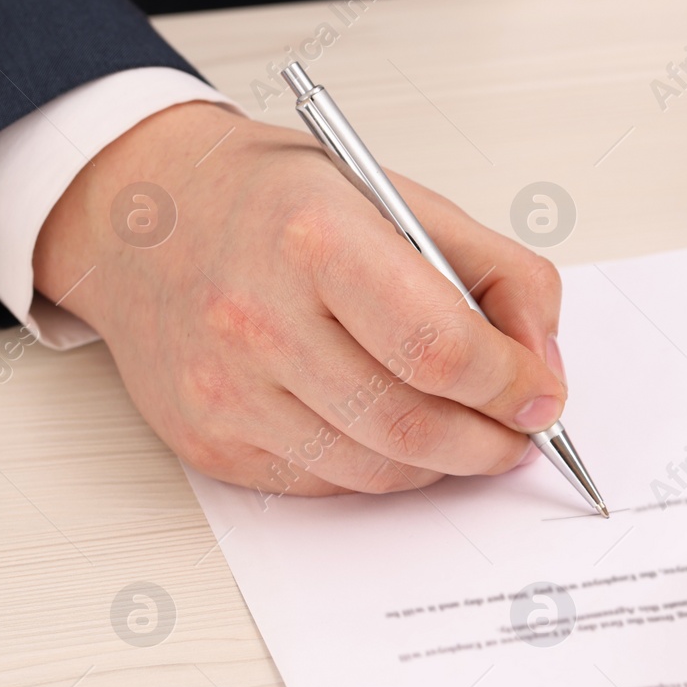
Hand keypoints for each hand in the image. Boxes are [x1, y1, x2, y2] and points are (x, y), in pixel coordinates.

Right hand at [34, 102, 567, 496]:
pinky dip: (380, 470)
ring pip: (375, 471)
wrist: (144, 216)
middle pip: (412, 425)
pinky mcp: (208, 440)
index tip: (542, 396)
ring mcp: (226, 389)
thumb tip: (543, 368)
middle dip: (490, 443)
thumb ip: (502, 276)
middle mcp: (258, 318)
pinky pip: (325, 485)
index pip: (441, 348)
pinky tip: (393, 431)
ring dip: (443, 466)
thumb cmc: (278, 204)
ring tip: (468, 434)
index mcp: (317, 240)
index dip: (511, 387)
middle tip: (519, 433)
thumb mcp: (406, 201)